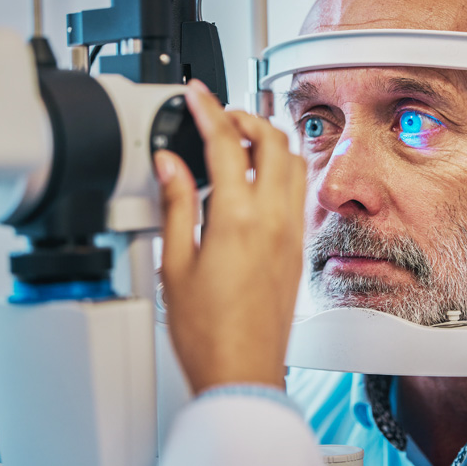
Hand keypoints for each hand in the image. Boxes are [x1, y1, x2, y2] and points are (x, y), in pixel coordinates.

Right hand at [154, 80, 306, 393]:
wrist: (242, 372)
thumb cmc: (206, 331)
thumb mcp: (176, 262)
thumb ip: (175, 203)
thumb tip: (170, 164)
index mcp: (237, 218)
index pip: (225, 142)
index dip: (208, 108)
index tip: (196, 94)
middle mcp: (272, 219)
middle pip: (272, 140)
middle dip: (245, 115)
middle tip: (218, 115)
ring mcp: (290, 233)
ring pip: (292, 162)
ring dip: (268, 140)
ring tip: (237, 142)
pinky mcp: (296, 249)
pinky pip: (295, 192)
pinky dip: (278, 170)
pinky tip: (254, 182)